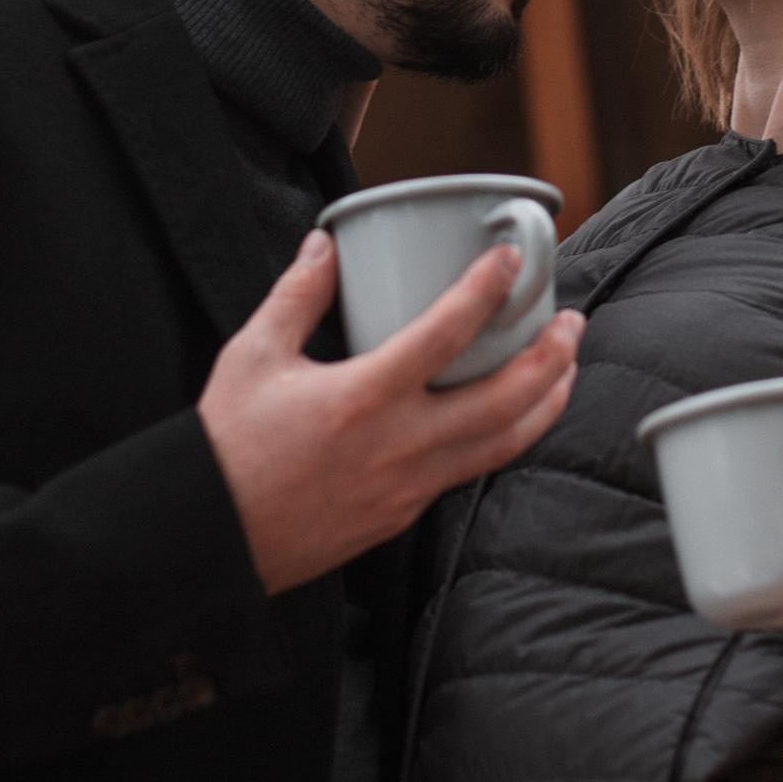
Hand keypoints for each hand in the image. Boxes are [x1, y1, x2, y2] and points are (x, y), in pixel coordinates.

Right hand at [199, 231, 583, 594]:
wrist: (212, 536)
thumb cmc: (228, 446)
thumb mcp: (252, 356)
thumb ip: (296, 296)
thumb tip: (325, 246)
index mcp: (362, 398)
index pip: (445, 335)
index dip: (485, 290)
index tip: (511, 260)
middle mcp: (398, 445)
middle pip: (504, 400)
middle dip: (551, 357)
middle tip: (570, 321)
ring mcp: (407, 486)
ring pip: (502, 444)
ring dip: (545, 403)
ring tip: (565, 367)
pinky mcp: (403, 514)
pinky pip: (469, 471)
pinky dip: (505, 439)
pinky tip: (512, 416)